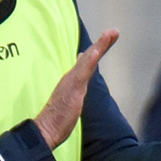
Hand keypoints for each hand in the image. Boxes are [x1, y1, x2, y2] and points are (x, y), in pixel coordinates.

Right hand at [34, 29, 119, 149]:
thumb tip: (77, 86)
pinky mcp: (72, 87)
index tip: (106, 38)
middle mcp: (72, 77)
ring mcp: (72, 81)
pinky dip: (90, 60)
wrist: (46, 128)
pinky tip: (96, 51)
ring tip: (110, 34)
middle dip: (103, 43)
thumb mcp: (70, 101)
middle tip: (114, 32)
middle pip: (90, 57)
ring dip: (100, 46)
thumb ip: (74, 90)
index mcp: (73, 80)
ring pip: (88, 60)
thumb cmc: (57, 118)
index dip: (97, 50)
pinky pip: (83, 72)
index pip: (87, 63)